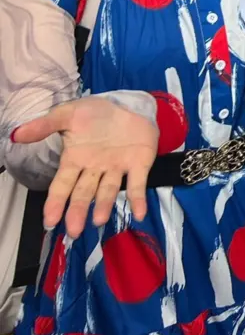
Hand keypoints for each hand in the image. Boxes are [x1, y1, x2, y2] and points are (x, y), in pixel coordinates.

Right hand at [12, 97, 157, 236]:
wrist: (128, 104)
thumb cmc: (96, 114)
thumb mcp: (69, 114)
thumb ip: (45, 125)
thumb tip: (16, 135)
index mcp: (76, 160)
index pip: (62, 185)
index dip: (56, 203)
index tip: (50, 221)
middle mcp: (95, 169)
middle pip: (84, 193)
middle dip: (78, 211)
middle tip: (74, 231)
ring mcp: (117, 168)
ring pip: (108, 191)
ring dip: (104, 206)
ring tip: (99, 220)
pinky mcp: (139, 165)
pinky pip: (138, 184)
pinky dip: (138, 199)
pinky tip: (139, 214)